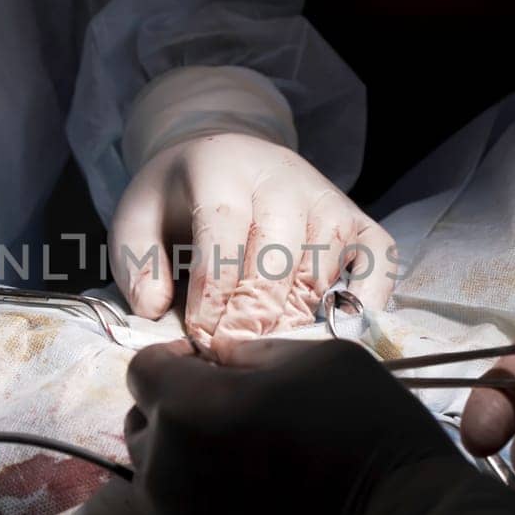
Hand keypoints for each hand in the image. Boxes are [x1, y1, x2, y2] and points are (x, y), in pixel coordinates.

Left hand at [111, 133, 395, 362]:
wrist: (223, 159)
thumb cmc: (178, 203)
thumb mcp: (137, 220)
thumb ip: (137, 263)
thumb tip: (155, 310)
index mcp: (222, 168)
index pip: (224, 227)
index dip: (214, 288)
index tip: (201, 335)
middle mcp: (281, 177)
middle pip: (277, 250)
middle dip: (254, 312)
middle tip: (233, 356)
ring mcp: (326, 198)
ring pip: (324, 261)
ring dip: (298, 315)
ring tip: (271, 355)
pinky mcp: (358, 220)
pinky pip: (377, 259)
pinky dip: (367, 298)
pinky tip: (339, 333)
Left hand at [123, 338, 451, 514]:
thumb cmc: (365, 431)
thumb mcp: (318, 360)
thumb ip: (252, 353)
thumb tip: (220, 357)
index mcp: (188, 407)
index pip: (143, 371)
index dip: (175, 359)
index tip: (211, 363)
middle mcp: (164, 469)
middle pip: (141, 426)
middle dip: (173, 409)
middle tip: (228, 411)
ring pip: (154, 477)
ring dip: (182, 459)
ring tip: (237, 460)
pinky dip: (197, 505)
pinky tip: (247, 502)